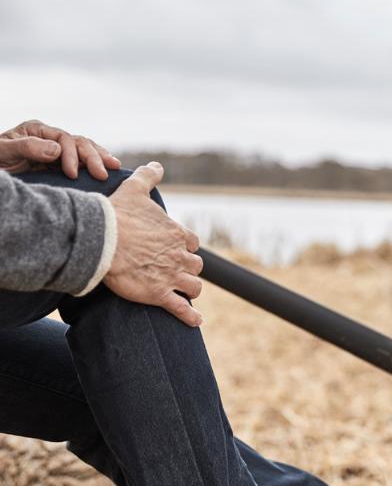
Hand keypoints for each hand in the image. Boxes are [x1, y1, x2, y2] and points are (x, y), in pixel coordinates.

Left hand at [0, 119, 120, 178]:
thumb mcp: (4, 151)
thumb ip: (27, 147)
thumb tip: (57, 149)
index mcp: (36, 131)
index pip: (63, 138)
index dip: (72, 155)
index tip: (72, 174)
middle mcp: (49, 138)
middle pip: (78, 142)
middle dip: (93, 157)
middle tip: (103, 174)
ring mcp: (56, 152)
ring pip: (84, 150)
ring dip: (100, 158)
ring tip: (115, 167)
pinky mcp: (58, 166)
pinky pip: (81, 163)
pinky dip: (95, 165)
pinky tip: (107, 170)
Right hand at [104, 162, 203, 326]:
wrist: (100, 239)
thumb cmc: (117, 214)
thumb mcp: (135, 188)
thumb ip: (149, 176)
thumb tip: (157, 165)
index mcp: (176, 233)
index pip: (191, 242)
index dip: (185, 247)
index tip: (177, 249)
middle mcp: (178, 255)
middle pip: (195, 266)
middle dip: (188, 269)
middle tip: (176, 271)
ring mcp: (170, 276)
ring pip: (194, 287)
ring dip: (190, 289)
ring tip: (183, 292)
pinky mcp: (159, 294)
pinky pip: (182, 309)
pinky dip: (191, 317)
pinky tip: (196, 320)